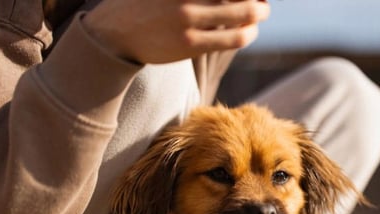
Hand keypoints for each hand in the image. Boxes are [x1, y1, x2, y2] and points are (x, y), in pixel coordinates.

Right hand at [82, 0, 270, 63]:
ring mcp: (189, 18)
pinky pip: (232, 38)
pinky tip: (247, 32)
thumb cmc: (145, 2)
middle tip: (263, 0)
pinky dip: (246, 33)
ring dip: (258, 14)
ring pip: (243, 14)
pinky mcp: (190, 44)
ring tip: (260, 14)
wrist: (116, 31)